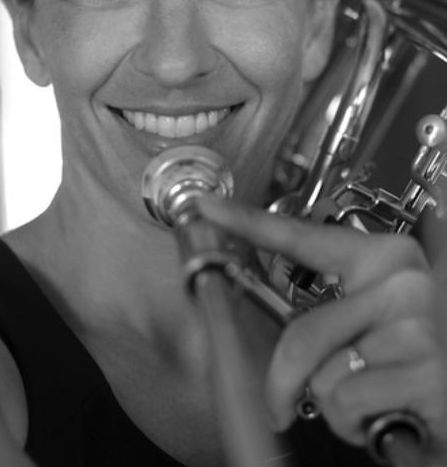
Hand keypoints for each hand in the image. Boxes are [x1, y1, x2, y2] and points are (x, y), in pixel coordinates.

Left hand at [197, 195, 446, 457]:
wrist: (445, 405)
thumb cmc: (396, 362)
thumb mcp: (357, 324)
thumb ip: (317, 312)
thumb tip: (254, 298)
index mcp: (381, 257)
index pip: (301, 237)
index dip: (247, 222)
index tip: (207, 208)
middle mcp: (402, 281)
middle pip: (303, 333)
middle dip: (285, 380)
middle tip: (283, 402)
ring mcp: (417, 325)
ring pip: (325, 375)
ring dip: (335, 401)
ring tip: (370, 393)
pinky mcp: (428, 372)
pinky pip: (350, 402)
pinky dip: (355, 422)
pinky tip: (386, 410)